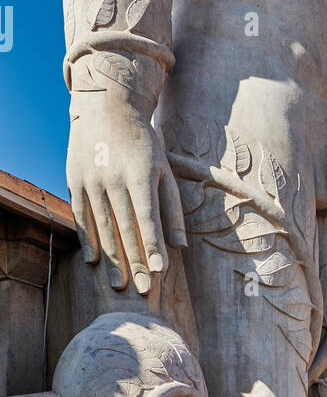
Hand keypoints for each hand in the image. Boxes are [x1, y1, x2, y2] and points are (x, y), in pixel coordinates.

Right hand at [66, 90, 186, 292]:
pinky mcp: (74, 180)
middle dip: (135, 261)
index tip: (160, 271)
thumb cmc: (143, 142)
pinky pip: (81, 216)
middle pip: (125, 228)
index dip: (154, 245)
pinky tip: (94, 261)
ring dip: (111, 258)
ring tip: (119, 284)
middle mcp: (113, 178)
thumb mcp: (163, 168)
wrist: (106, 107)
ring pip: (102, 226)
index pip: (148, 217)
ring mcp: (90, 180)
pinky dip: (88, 240)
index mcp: (139, 174)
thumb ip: (172, 206)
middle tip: (141, 289)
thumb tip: (181, 245)